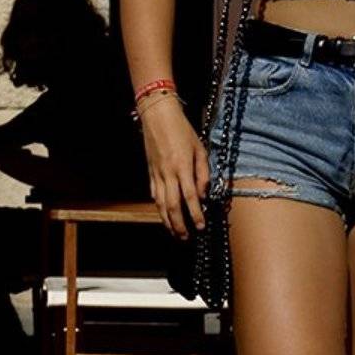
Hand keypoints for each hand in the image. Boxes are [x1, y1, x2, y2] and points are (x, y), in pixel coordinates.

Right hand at [139, 96, 209, 239]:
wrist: (158, 117)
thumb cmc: (182, 130)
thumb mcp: (200, 149)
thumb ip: (203, 173)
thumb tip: (203, 194)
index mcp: (182, 167)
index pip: (190, 197)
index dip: (196, 214)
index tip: (201, 226)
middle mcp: (168, 173)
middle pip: (172, 205)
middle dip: (179, 224)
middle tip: (186, 238)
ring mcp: (156, 173)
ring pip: (160, 203)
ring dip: (167, 220)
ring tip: (174, 233)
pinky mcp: (150, 171)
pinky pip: (154, 194)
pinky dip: (159, 207)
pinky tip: (164, 215)